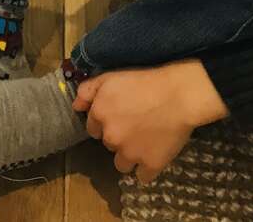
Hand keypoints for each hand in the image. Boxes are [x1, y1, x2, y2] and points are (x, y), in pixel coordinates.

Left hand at [73, 60, 228, 183]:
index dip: (105, 122)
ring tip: (144, 141)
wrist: (177, 95)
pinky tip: (153, 155)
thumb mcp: (110, 77)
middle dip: (118, 137)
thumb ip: (87, 90)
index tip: (119, 116)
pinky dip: (147, 168)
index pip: (93, 128)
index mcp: (99, 114)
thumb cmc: (144, 81)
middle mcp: (110, 137)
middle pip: (108, 144)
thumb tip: (75, 106)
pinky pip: (142, 176)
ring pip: (121, 164)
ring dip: (129, 156)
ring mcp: (130, 154)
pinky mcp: (150, 165)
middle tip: (135, 125)